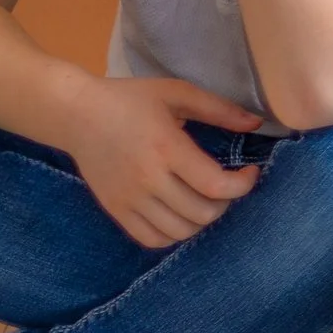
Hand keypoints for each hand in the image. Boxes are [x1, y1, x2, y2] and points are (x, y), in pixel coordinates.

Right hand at [59, 77, 261, 247]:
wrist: (76, 114)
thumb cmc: (130, 99)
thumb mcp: (177, 93)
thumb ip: (219, 109)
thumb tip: (257, 124)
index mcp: (166, 148)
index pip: (215, 185)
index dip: (243, 185)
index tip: (250, 172)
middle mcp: (148, 179)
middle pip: (202, 213)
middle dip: (227, 202)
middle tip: (227, 184)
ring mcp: (129, 200)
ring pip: (180, 232)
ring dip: (202, 220)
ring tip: (206, 199)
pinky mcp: (115, 211)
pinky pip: (152, 240)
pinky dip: (174, 234)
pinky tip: (181, 213)